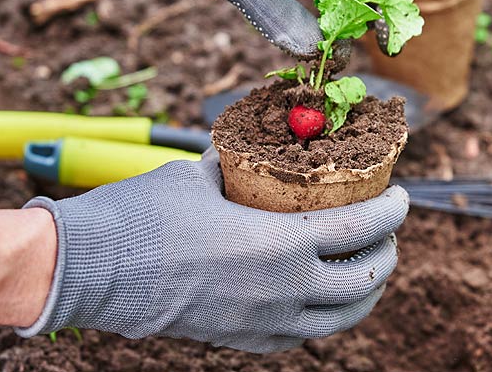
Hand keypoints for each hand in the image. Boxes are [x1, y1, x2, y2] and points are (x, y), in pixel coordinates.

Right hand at [16, 149, 408, 352]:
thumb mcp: (196, 177)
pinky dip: (326, 316)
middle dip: (387, 253)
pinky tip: (322, 299)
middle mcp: (283, 291)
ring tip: (366, 268)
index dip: (392, 212)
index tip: (402, 197)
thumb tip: (245, 151)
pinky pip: (303, 336)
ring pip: (342, 318)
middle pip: (364, 279)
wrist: (90, 270)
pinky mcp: (242, 341)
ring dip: (365, 291)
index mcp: (278, 244)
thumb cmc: (143, 216)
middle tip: (386, 231)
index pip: (360, 229)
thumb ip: (232, 166)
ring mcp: (264, 323)